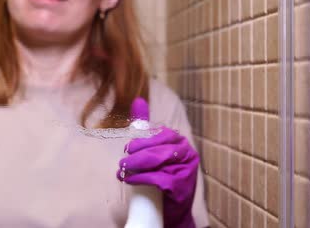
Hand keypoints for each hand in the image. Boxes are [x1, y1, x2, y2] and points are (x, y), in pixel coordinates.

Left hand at [118, 98, 198, 227]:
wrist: (171, 209)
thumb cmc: (160, 176)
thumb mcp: (152, 149)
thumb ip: (145, 127)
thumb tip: (138, 100)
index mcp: (179, 140)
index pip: (157, 134)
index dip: (140, 142)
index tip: (127, 149)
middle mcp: (186, 152)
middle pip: (155, 147)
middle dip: (135, 155)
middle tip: (123, 162)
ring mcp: (186, 168)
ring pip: (155, 161)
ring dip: (135, 167)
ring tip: (123, 172)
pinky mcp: (181, 184)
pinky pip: (156, 178)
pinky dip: (140, 179)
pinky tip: (131, 181)